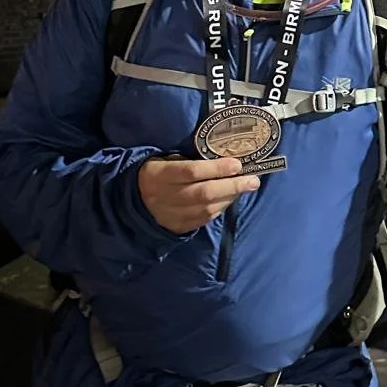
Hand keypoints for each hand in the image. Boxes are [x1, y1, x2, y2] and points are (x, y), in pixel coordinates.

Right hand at [138, 156, 259, 233]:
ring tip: (245, 187)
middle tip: (253, 180)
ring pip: (206, 208)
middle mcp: (165, 196)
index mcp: (159, 174)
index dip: (215, 168)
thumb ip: (190, 161)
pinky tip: (229, 199)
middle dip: (232, 186)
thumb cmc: (157, 173)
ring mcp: (171, 215)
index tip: (237, 163)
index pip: (191, 172)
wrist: (133, 201)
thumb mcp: (165, 160)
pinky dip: (220, 209)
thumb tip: (224, 159)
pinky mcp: (177, 227)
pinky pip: (203, 219)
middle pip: (204, 193)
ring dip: (230, 197)